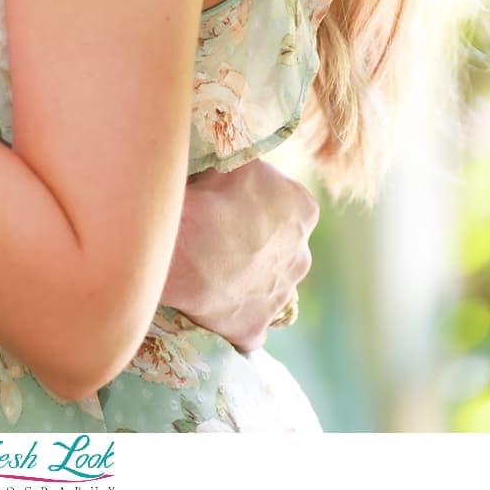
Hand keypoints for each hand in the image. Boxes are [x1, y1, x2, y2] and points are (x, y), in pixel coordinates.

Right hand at [161, 157, 318, 352]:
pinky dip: (230, 315)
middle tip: (219, 236)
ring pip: (265, 287)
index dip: (259, 202)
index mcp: (303, 210)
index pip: (288, 204)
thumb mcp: (239, 160)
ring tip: (207, 269)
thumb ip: (253, 169)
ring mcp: (280, 297)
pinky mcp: (255, 329)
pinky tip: (207, 304)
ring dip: (244, 279)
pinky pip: (245, 323)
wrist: (186, 247)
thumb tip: (248, 167)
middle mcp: (301, 256)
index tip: (233, 201)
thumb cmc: (212, 194)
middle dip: (257, 244)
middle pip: (280, 248)